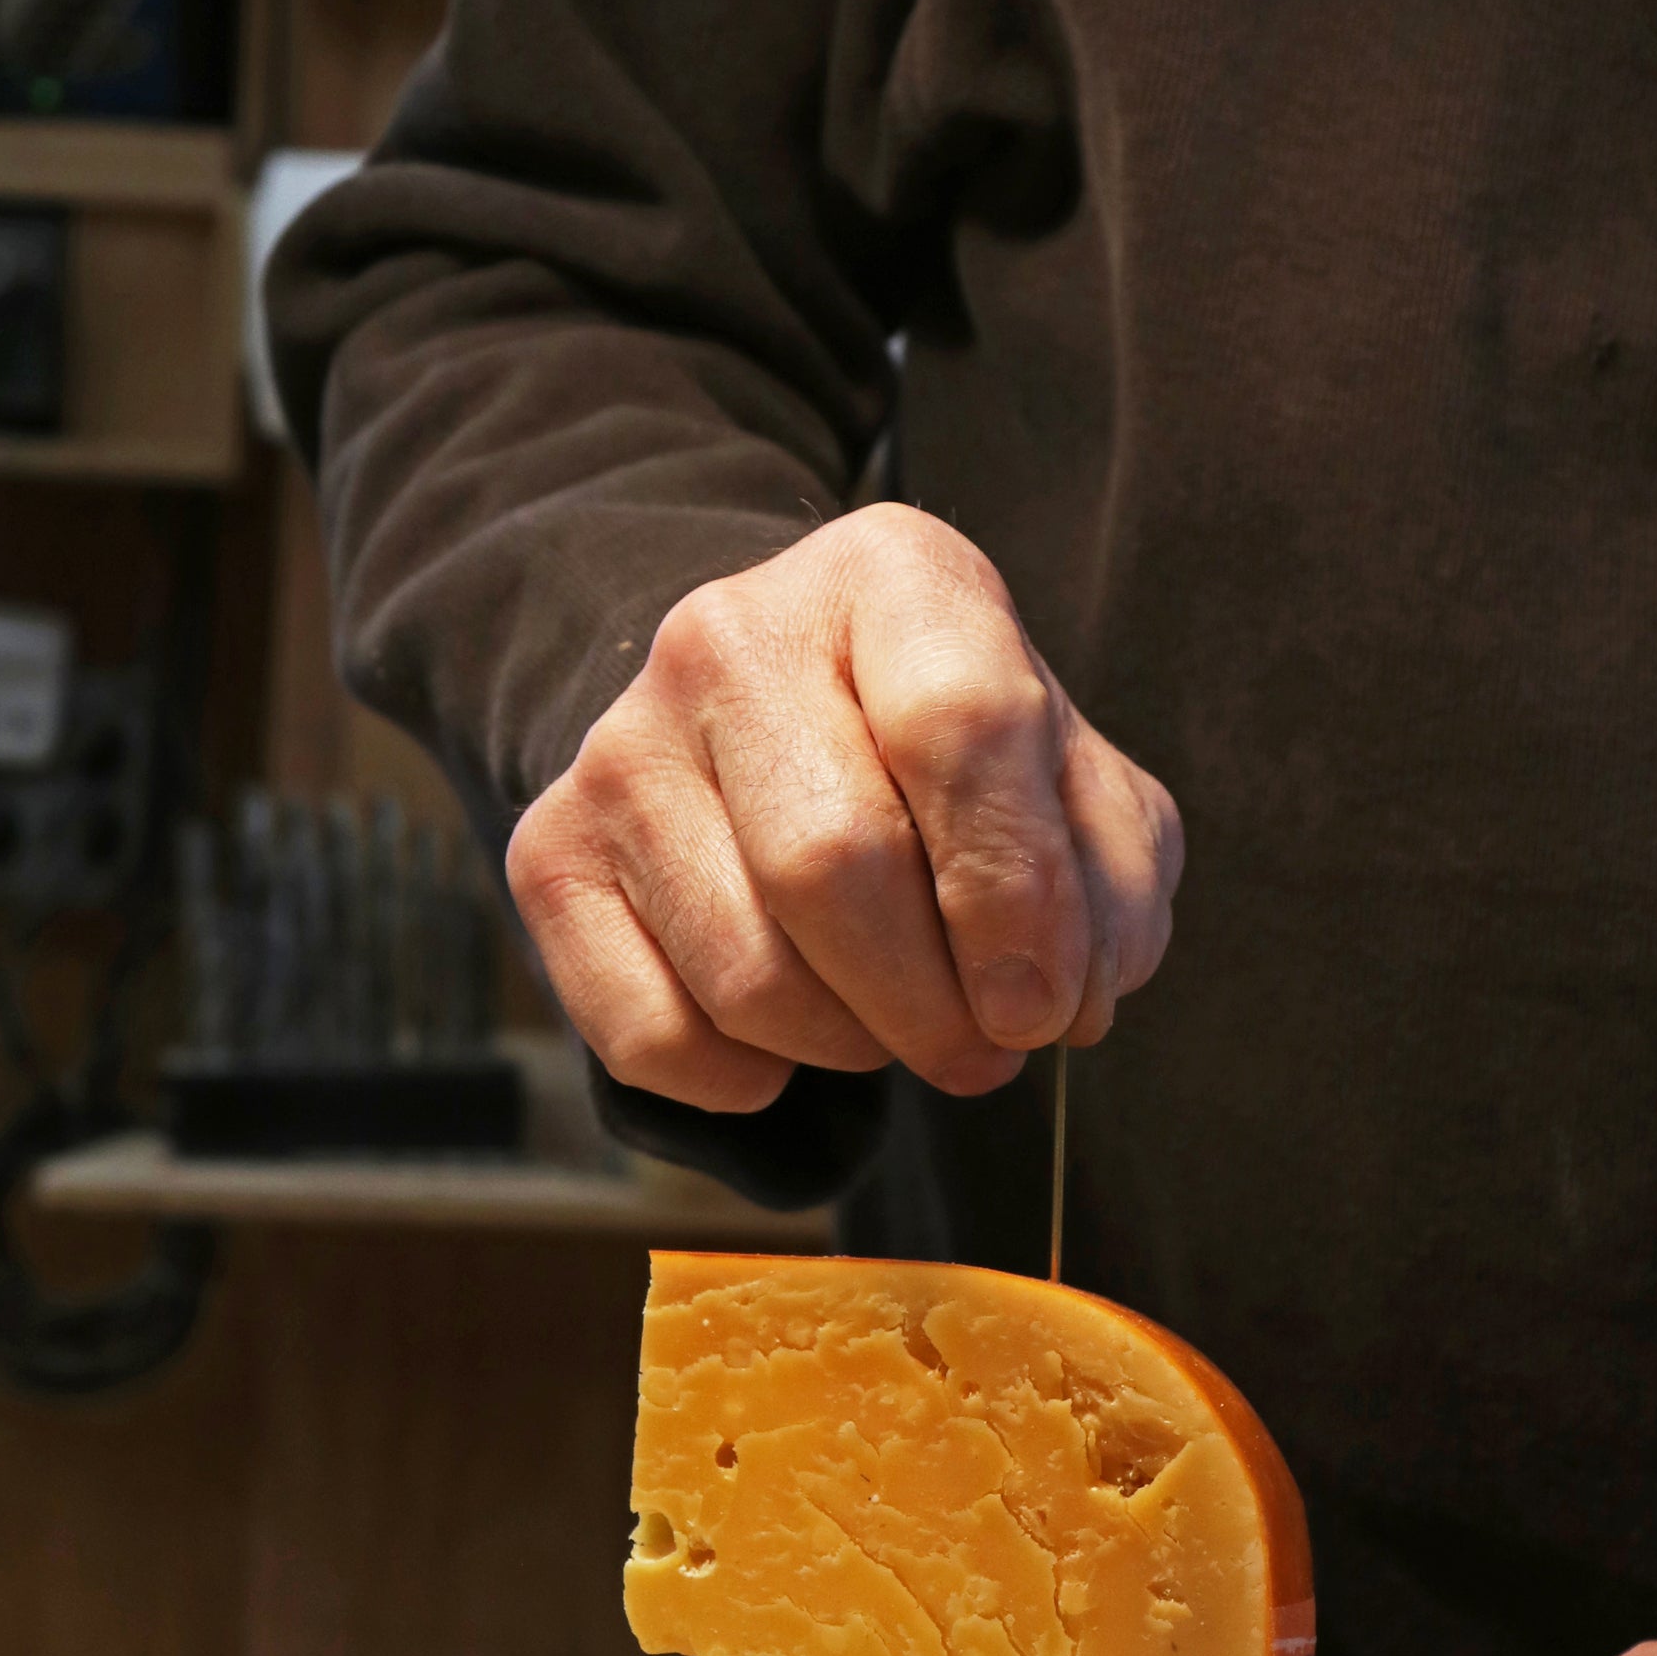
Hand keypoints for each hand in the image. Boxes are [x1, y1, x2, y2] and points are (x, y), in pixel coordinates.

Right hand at [507, 507, 1183, 1117]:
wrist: (769, 721)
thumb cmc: (948, 753)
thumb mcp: (1072, 775)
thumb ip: (1107, 876)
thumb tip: (1061, 999)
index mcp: (891, 574)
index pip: (959, 725)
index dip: (1015, 895)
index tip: (1047, 1005)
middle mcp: (730, 636)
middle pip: (834, 863)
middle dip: (934, 1005)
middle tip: (986, 1049)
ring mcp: (621, 745)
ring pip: (748, 974)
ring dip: (854, 1048)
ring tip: (896, 1021)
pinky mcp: (549, 851)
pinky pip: (653, 1036)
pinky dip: (747, 1081)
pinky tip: (792, 1036)